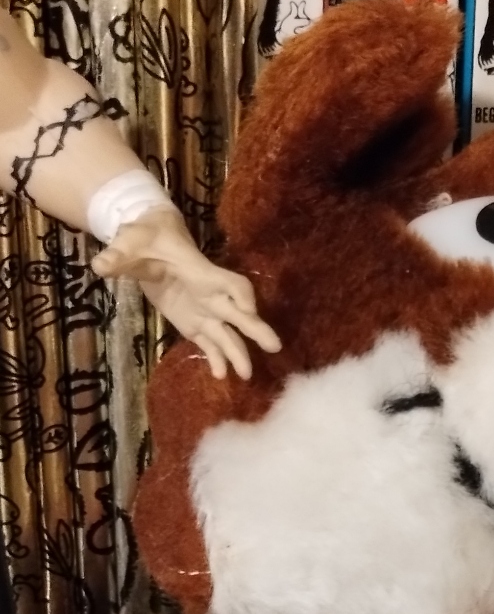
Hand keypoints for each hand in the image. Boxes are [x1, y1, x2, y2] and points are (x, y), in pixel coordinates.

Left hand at [91, 207, 280, 379]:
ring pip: (227, 334)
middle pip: (239, 313)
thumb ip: (117, 256)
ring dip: (238, 353)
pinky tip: (219, 376)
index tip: (247, 310)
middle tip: (274, 347)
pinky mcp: (194, 323)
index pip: (231, 284)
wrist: (150, 241)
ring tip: (245, 376)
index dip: (242, 296)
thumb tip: (100, 265)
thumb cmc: (145, 236)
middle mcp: (210, 295)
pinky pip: (210, 343)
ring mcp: (205, 311)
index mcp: (202, 273)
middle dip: (255, 328)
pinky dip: (216, 359)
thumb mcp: (129, 243)